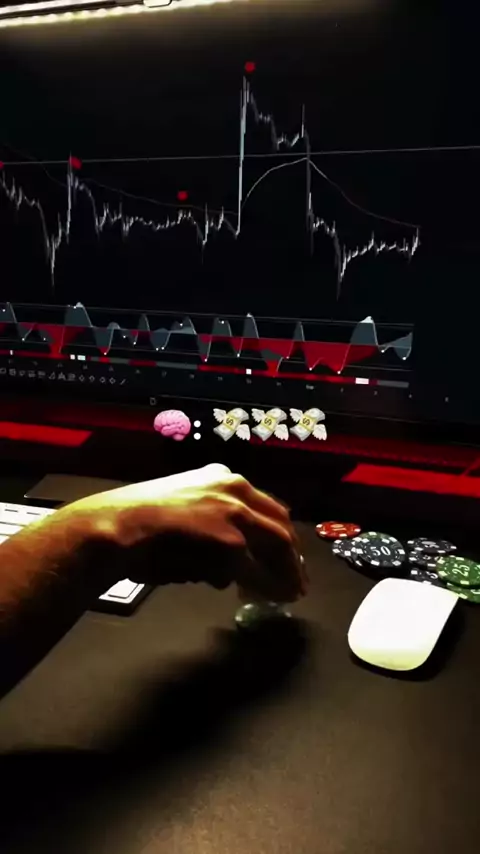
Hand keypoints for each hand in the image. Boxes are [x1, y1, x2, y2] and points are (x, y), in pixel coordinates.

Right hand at [72, 464, 307, 602]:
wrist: (115, 528)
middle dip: (292, 555)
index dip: (279, 534)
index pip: (265, 506)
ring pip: (278, 546)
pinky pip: (258, 573)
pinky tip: (270, 599)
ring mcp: (235, 514)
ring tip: (289, 594)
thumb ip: (209, 529)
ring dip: (286, 573)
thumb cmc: (134, 523)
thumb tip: (228, 569)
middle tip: (296, 579)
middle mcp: (234, 488)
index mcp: (221, 476)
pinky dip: (268, 588)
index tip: (285, 555)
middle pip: (280, 523)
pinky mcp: (231, 543)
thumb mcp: (179, 510)